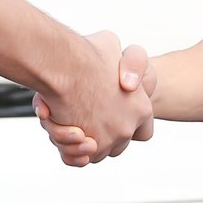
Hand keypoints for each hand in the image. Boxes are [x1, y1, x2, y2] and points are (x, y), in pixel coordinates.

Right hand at [33, 35, 154, 167]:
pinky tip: (59, 128)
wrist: (66, 64)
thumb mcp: (113, 45)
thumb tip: (125, 80)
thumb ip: (123, 61)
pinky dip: (67, 149)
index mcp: (142, 108)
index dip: (129, 125)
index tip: (113, 115)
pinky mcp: (84, 147)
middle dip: (100, 133)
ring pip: (92, 151)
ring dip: (77, 140)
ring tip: (66, 119)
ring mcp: (107, 140)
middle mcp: (127, 128)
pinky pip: (74, 157)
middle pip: (116, 144)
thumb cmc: (88, 53)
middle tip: (82, 115)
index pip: (143, 132)